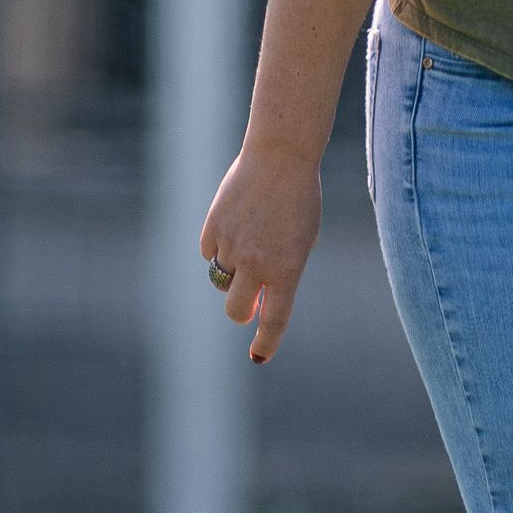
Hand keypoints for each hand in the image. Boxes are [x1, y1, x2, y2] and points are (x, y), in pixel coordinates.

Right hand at [200, 144, 322, 364]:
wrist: (281, 157)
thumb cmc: (299, 200)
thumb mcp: (302, 240)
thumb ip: (282, 271)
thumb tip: (259, 298)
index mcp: (286, 270)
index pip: (274, 320)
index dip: (265, 343)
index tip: (259, 356)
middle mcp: (256, 264)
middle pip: (236, 309)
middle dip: (241, 311)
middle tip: (248, 304)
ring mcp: (231, 247)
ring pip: (222, 277)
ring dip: (234, 269)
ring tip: (253, 236)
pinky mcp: (212, 230)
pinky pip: (210, 252)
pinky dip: (220, 246)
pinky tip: (236, 222)